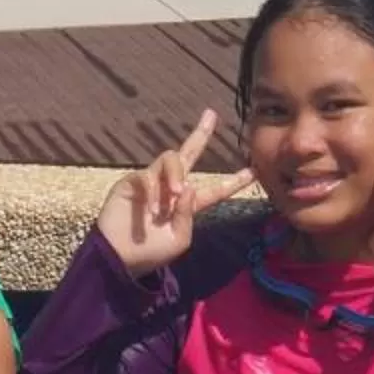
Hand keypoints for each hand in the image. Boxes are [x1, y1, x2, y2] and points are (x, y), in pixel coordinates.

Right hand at [97, 111, 254, 277]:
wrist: (120, 258)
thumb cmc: (151, 253)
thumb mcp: (179, 239)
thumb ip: (188, 214)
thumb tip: (189, 186)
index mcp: (187, 204)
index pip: (214, 189)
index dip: (233, 182)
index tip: (254, 171)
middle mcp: (171, 187)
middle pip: (189, 154)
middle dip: (201, 134)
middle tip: (211, 115)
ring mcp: (152, 182)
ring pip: (170, 159)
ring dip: (175, 174)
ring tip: (175, 193)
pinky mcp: (132, 182)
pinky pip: (147, 176)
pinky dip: (153, 192)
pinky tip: (152, 210)